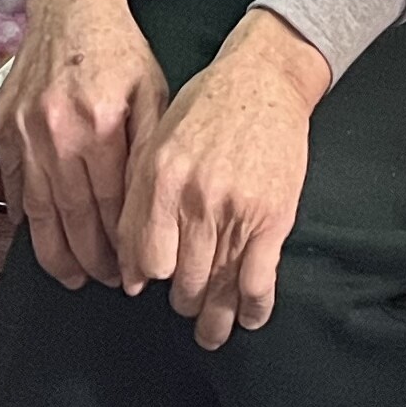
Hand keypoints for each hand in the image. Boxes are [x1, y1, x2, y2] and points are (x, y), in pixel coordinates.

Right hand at [0, 0, 168, 292]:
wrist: (71, 4)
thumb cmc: (119, 49)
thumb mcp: (154, 92)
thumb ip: (150, 151)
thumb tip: (149, 213)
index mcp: (102, 125)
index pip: (112, 206)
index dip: (123, 247)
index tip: (135, 272)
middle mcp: (59, 133)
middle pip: (74, 217)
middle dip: (93, 260)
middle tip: (109, 282)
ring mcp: (25, 132)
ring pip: (39, 212)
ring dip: (56, 253)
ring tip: (73, 277)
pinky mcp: (3, 127)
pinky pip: (13, 186)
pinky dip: (25, 218)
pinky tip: (41, 238)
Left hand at [123, 11, 326, 347]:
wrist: (264, 77)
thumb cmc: (208, 104)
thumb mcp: (156, 137)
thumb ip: (139, 194)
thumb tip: (131, 258)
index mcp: (160, 177)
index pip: (142, 255)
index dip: (142, 277)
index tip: (144, 285)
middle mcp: (195, 198)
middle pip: (179, 280)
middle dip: (180, 300)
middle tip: (183, 303)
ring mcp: (236, 210)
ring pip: (217, 287)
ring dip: (213, 316)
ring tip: (210, 329)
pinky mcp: (274, 217)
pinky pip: (258, 280)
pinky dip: (252, 307)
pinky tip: (248, 318)